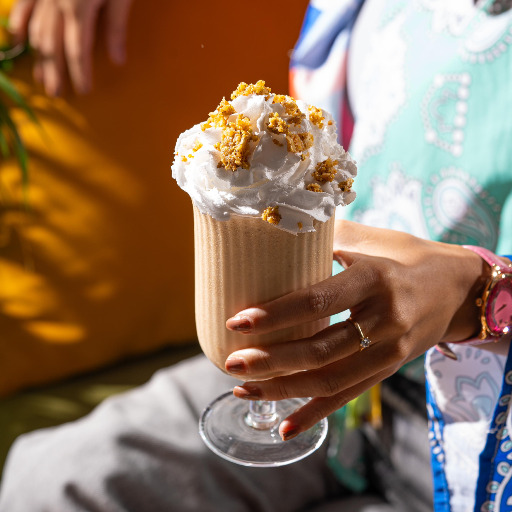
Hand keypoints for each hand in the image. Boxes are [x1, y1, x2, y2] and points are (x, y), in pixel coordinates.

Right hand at [9, 0, 132, 95]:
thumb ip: (116, 28)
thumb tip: (118, 62)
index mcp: (79, 9)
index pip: (79, 51)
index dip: (80, 73)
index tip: (85, 91)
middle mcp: (56, 3)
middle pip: (53, 45)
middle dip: (55, 72)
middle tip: (57, 95)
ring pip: (37, 29)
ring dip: (39, 56)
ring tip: (41, 78)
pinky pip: (25, 4)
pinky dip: (21, 21)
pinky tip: (18, 38)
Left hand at [224, 220, 486, 439]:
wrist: (456, 287)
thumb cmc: (404, 255)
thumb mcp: (368, 240)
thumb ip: (324, 240)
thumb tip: (273, 234)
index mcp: (374, 278)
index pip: (318, 300)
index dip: (276, 315)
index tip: (237, 323)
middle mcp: (384, 318)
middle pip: (320, 349)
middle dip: (271, 360)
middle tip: (233, 363)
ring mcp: (390, 350)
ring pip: (330, 379)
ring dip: (283, 389)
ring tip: (243, 390)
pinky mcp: (389, 369)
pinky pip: (349, 395)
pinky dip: (316, 413)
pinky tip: (286, 426)